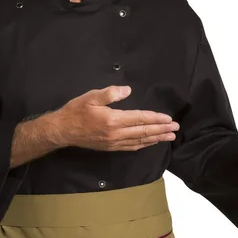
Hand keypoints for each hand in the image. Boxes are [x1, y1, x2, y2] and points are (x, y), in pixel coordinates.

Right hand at [50, 85, 178, 151]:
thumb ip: (111, 93)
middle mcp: (116, 133)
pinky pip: (131, 147)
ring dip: (156, 138)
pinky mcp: (110, 147)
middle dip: (161, 130)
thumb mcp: (91, 97)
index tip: (169, 119)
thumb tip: (128, 90)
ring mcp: (114, 142)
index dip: (156, 119)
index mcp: (113, 120)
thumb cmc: (76, 111)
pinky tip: (151, 142)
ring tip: (169, 136)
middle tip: (176, 129)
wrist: (62, 131)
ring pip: (140, 141)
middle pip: (144, 132)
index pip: (140, 119)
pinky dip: (144, 145)